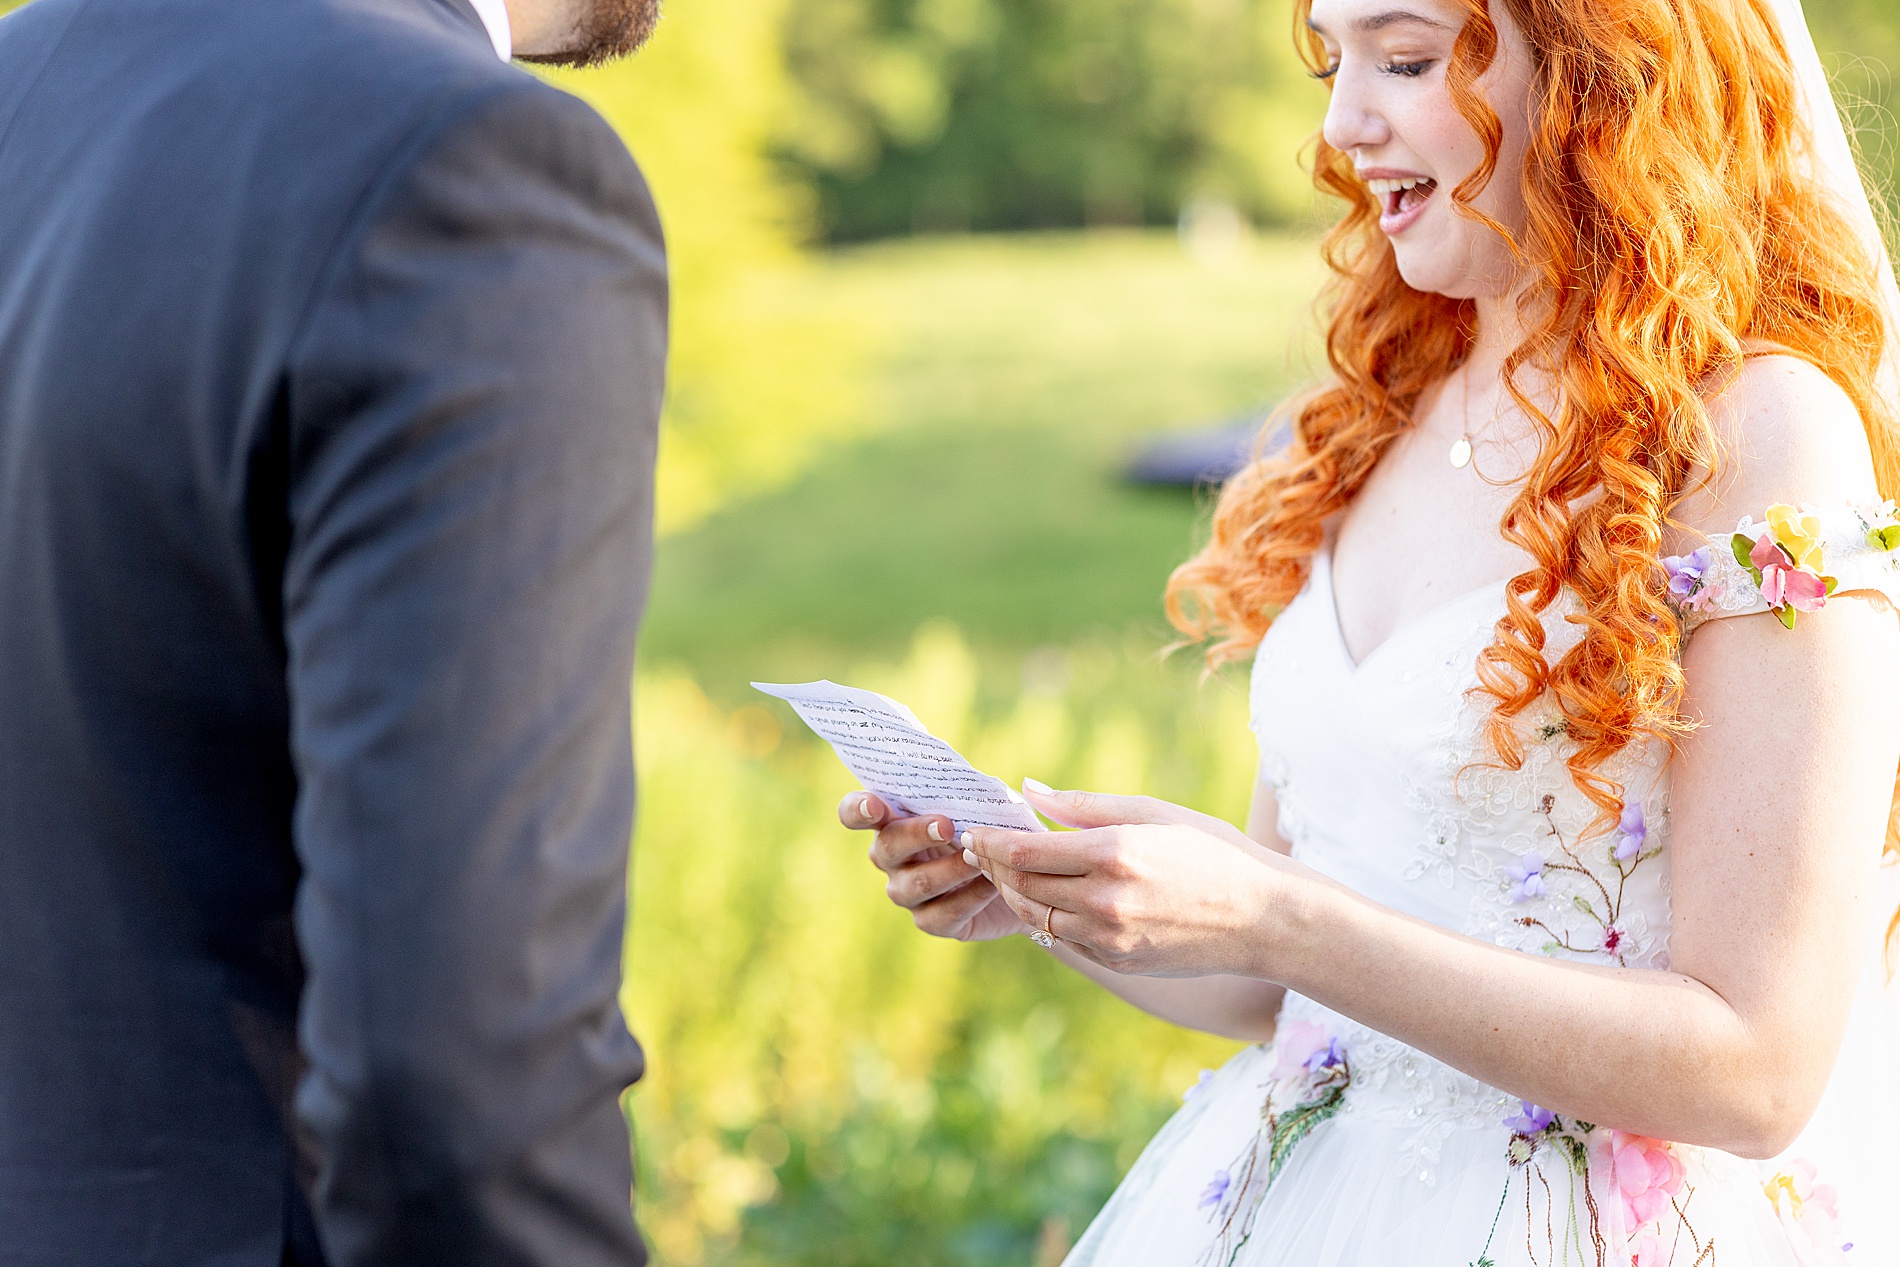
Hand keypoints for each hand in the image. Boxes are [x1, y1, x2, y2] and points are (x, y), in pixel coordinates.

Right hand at [839, 792, 1026, 941]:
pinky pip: (944, 913)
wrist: (1017, 875)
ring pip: (917, 883)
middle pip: (887, 846)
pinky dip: (970, 897)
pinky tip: (992, 885)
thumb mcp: (978, 805)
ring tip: (979, 858)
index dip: (857, 809)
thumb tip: (968, 784)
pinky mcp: (932, 921)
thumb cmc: (989, 828)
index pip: (854, 812)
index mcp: (892, 821)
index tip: (874, 806)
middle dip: (916, 834)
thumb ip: (964, 794)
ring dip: (950, 869)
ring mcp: (907, 892)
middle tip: (947, 826)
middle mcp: (891, 859)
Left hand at [961, 783, 1305, 976]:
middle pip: (1022, 887)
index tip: (973, 831)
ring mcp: (1110, 940)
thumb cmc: (1211, 851)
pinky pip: (1064, 940)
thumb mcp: (1151, 812)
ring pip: (1035, 918)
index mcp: (1114, 854)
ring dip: (1012, 895)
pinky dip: (1044, 918)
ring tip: (1004, 873)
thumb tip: (1029, 791)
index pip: (1024, 853)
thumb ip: (1083, 806)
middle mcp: (1106, 902)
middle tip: (978, 849)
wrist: (1262, 919)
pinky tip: (1043, 897)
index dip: (990, 843)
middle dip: (992, 867)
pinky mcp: (1117, 964)